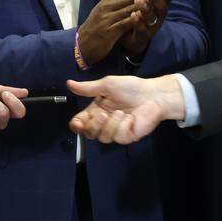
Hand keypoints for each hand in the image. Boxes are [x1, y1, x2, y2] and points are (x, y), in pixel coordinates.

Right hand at [67, 74, 184, 143]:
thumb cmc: (131, 88)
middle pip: (89, 133)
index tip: (78, 122)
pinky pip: (117, 137)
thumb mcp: (107, 85)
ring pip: (102, 137)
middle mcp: (104, 122)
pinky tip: (129, 118)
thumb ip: (87, 88)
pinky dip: (122, 126)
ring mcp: (116, 131)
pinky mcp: (127, 136)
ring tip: (120, 112)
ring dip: (110, 124)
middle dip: (93, 125)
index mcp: (97, 110)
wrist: (153, 94)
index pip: (81, 123)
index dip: (76, 125)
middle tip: (102, 114)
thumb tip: (68, 84)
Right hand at [77, 0, 148, 65]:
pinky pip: (125, 24)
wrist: (81, 45)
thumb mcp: (106, 10)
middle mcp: (107, 6)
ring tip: (158, 2)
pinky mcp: (108, 31)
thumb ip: (120, 2)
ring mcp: (107, 18)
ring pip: (129, 9)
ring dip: (145, 5)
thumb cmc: (97, 27)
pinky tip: (147, 19)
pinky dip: (136, 20)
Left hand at [121, 0, 174, 56]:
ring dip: (147, 9)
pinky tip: (133, 16)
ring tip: (139, 1)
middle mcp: (159, 15)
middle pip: (162, 7)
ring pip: (152, 19)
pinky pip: (142, 32)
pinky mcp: (141, 37)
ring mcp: (151, 27)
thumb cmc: (139, 8)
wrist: (128, 33)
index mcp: (161, 2)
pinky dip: (139, 24)